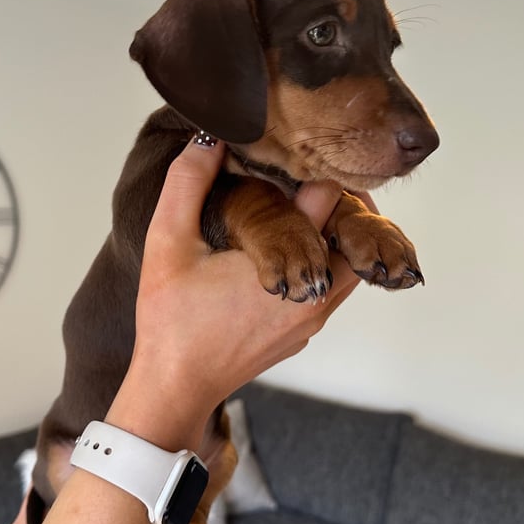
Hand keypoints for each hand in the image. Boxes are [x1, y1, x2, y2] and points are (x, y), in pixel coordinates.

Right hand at [122, 135, 363, 444]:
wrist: (174, 386)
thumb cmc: (169, 318)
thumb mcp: (168, 242)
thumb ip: (187, 182)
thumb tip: (208, 137)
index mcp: (288, 264)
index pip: (329, 198)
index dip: (313, 169)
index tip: (292, 157)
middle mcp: (314, 294)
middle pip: (355, 233)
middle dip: (335, 205)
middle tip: (304, 180)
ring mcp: (311, 320)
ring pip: (346, 264)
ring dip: (327, 237)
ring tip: (294, 213)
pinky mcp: (300, 336)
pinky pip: (327, 290)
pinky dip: (316, 266)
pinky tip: (281, 254)